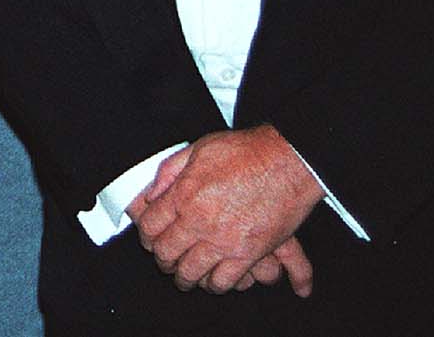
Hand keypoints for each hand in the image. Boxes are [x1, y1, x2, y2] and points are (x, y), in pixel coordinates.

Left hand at [128, 125, 321, 295]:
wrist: (287, 162)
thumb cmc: (245, 152)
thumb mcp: (197, 149)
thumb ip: (169, 171)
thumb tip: (151, 194)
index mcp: (183, 195)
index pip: (150, 226)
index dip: (146, 236)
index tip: (150, 239)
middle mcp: (199, 222)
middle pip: (167, 253)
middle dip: (163, 259)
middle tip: (166, 260)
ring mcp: (224, 241)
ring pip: (192, 273)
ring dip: (185, 277)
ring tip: (186, 276)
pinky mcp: (249, 254)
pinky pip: (223, 281)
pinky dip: (215, 284)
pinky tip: (213, 279)